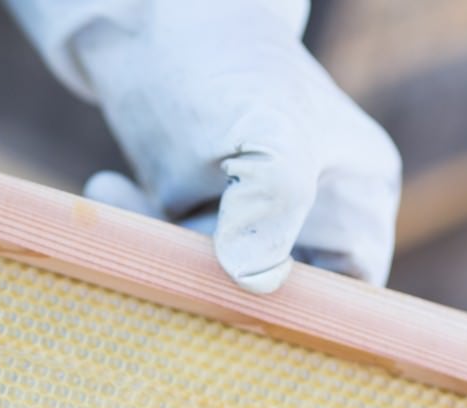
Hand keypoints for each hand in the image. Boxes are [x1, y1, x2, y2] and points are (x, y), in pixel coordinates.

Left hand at [8, 0, 401, 292]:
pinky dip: (138, 236)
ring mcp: (251, 221)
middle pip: (279, 299)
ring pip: (217, 286)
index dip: (304, 317)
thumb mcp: (265, 127)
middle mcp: (312, 217)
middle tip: (166, 259)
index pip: (351, 293)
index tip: (240, 311)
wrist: (147, 17)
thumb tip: (256, 280)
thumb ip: (273, 201)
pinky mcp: (197, 218)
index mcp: (357, 199)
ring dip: (167, 259)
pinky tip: (109, 184)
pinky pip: (173, 258)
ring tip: (124, 194)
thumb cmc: (222, 64)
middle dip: (221, 293)